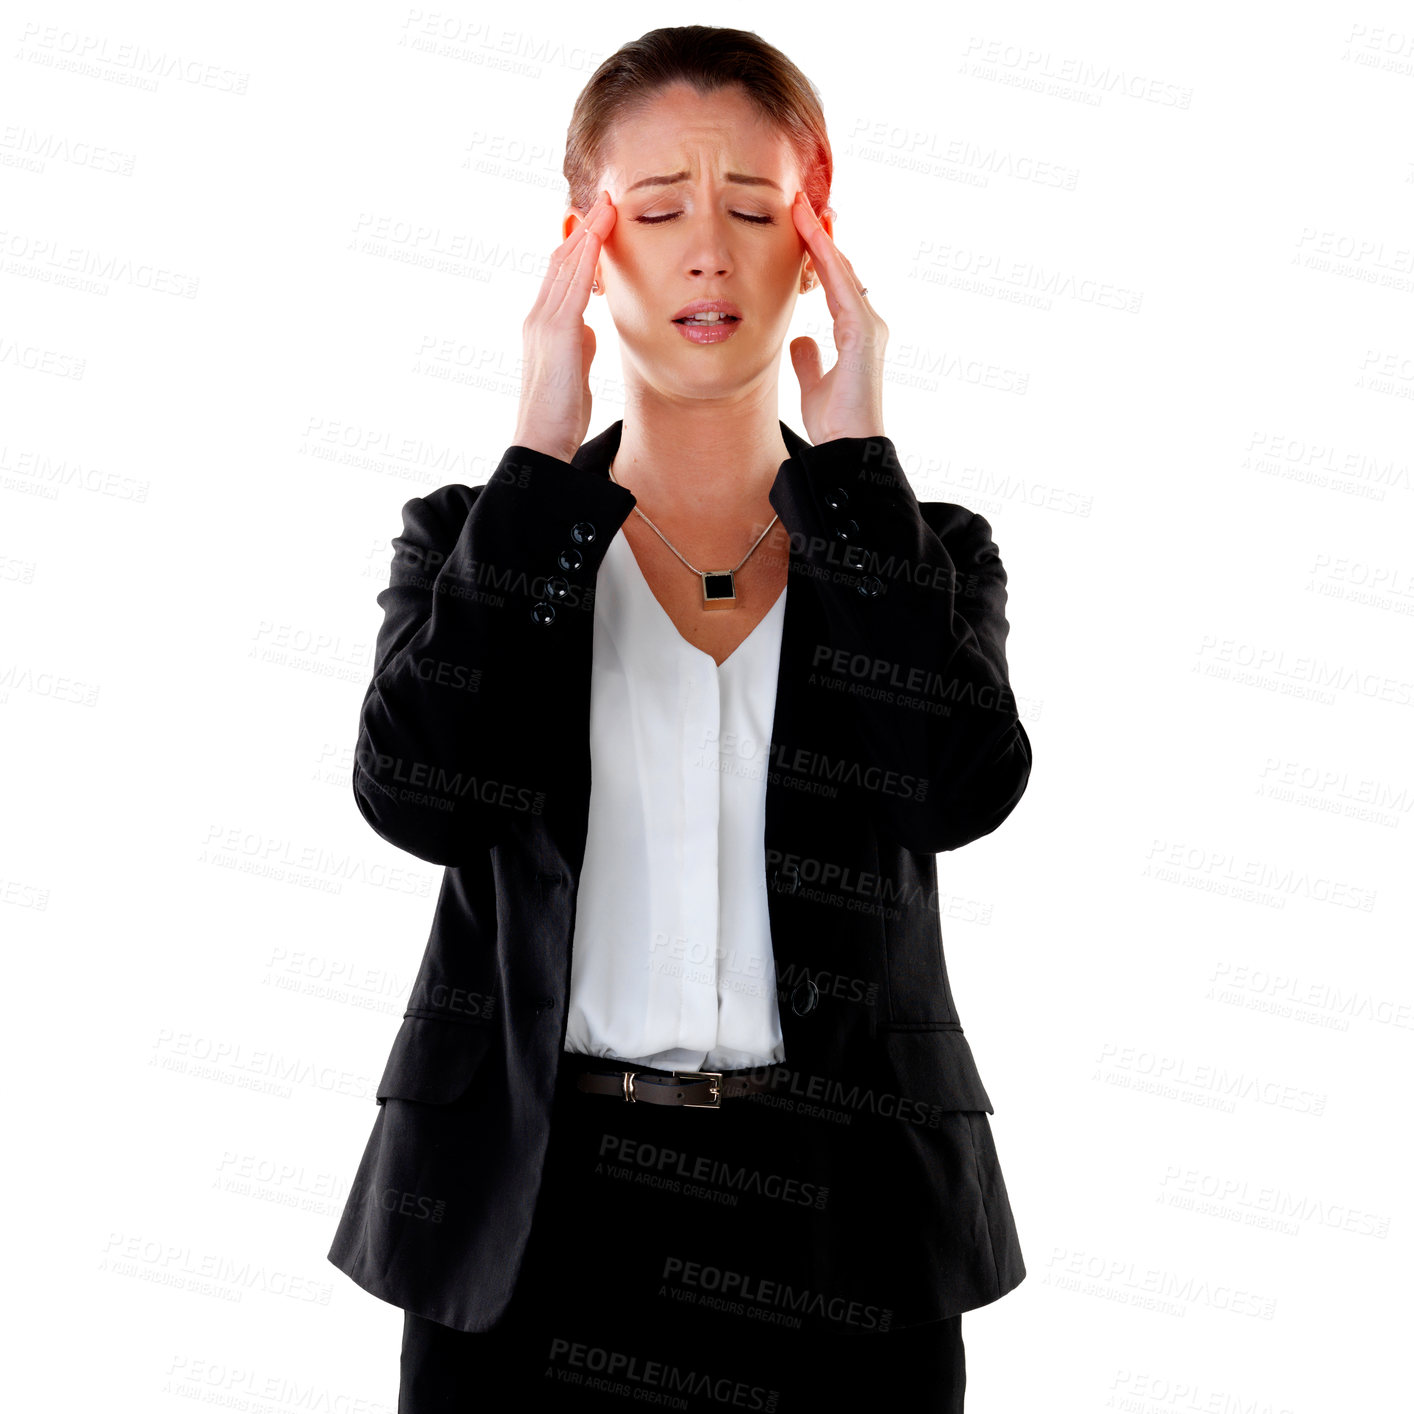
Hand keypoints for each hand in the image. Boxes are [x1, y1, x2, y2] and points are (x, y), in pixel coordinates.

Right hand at [512, 190, 616, 462]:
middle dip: (584, 229)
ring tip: (607, 206)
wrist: (542, 440)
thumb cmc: (560, 413)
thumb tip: (592, 329)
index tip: (599, 222)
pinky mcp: (556, 332)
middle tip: (605, 200)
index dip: (580, 245)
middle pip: (562, 260)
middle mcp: (538, 316)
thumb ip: (581, 345)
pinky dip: (587, 257)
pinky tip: (600, 237)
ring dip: (588, 233)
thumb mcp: (574, 370)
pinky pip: (574, 284)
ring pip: (567, 265)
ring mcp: (544, 321)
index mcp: (543, 325)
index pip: (562, 275)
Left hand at [788, 191, 887, 444]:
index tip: (801, 225)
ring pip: (841, 270)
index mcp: (855, 332)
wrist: (847, 447)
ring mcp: (868, 325)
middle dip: (820, 234)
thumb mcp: (813, 385)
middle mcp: (866, 322)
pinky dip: (826, 259)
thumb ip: (809, 360)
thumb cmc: (835, 422)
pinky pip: (842, 286)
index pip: (834, 282)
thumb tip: (799, 340)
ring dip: (820, 237)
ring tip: (801, 207)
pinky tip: (812, 236)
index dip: (817, 253)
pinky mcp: (863, 333)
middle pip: (840, 268)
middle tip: (801, 201)